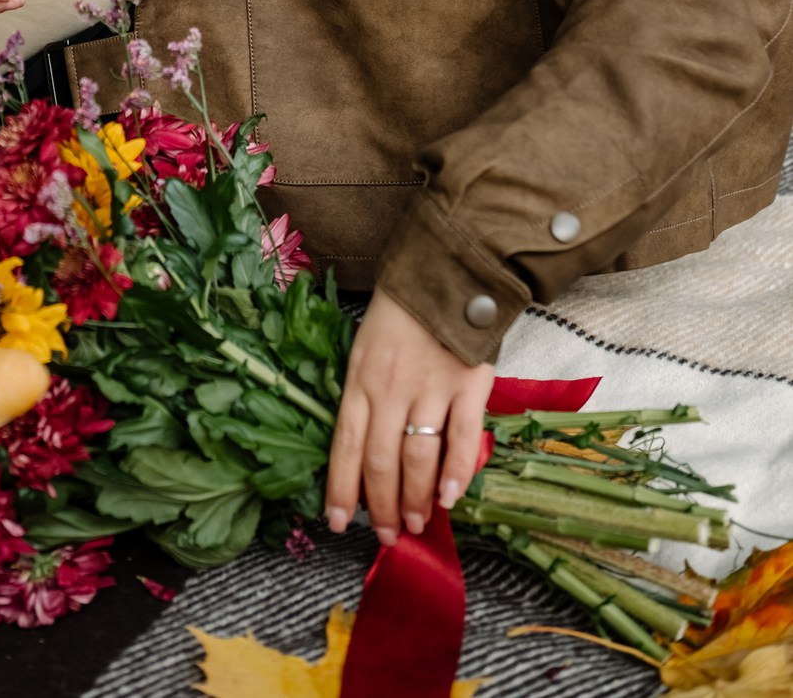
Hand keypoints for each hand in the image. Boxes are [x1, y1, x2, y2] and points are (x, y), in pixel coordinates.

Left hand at [326, 288, 494, 545]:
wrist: (444, 270)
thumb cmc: (399, 313)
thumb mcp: (365, 349)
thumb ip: (365, 395)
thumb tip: (363, 451)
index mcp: (360, 379)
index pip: (344, 445)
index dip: (340, 488)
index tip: (338, 522)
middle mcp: (391, 389)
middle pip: (380, 461)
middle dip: (380, 506)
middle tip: (385, 536)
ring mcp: (431, 388)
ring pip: (417, 457)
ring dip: (414, 499)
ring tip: (414, 524)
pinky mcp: (469, 385)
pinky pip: (461, 437)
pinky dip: (455, 473)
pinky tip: (449, 498)